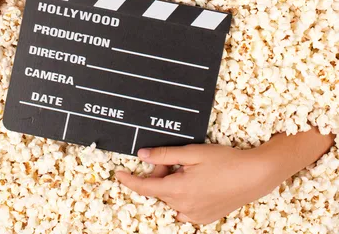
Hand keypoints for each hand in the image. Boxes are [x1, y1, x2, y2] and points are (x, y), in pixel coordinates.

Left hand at [115, 143, 278, 225]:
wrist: (253, 176)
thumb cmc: (224, 160)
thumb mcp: (192, 152)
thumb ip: (165, 154)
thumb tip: (142, 155)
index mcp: (179, 190)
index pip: (145, 188)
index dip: (129, 180)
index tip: (118, 174)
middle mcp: (184, 207)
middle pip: (160, 190)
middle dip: (160, 174)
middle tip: (176, 159)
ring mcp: (195, 215)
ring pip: (172, 198)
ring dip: (172, 184)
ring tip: (189, 169)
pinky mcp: (205, 218)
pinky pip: (184, 208)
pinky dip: (183, 195)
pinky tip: (197, 182)